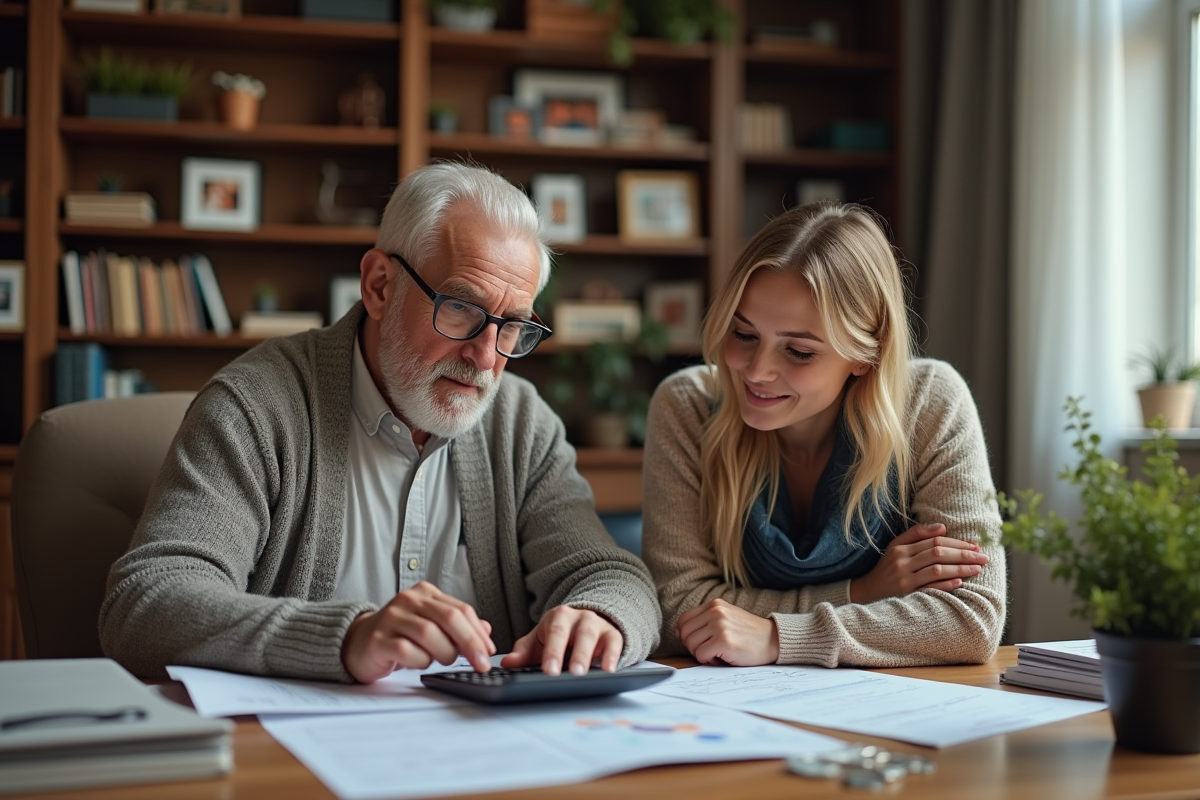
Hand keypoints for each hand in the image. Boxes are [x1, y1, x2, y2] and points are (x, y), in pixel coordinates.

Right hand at [341, 581, 495, 683]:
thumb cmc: (400, 636)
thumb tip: (486, 631)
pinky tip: (419, 663)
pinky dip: (420, 661)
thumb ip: (457, 627)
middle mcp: (409, 600)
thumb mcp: (431, 626)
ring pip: (430, 634)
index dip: (478, 633)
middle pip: (449, 618)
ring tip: (442, 660)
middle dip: (470, 643)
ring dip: (444, 653)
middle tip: (480, 663)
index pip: (461, 609)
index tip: (488, 652)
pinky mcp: (379, 640)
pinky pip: (407, 651)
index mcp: (425, 593)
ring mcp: (392, 618)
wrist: (358, 643)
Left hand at [500, 606, 622, 675]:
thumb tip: (507, 663)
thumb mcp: (539, 641)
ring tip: (584, 674)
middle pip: (578, 634)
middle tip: (570, 674)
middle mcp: (580, 617)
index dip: (553, 651)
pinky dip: (612, 656)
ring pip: (595, 637)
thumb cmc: (558, 636)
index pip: (555, 632)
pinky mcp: (613, 635)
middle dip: (574, 655)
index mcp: (559, 617)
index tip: (549, 670)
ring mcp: (597, 624)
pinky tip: (609, 670)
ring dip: (589, 656)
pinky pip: (615, 643)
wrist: (583, 623)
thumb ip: (523, 653)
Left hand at [677, 599, 778, 665]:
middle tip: (711, 650)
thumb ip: (705, 621)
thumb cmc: (748, 634)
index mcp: (714, 604)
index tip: (700, 642)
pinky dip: (709, 661)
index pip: (683, 621)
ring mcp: (719, 625)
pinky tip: (723, 657)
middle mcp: (715, 611)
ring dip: (702, 654)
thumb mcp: (726, 618)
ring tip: (719, 653)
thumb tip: (680, 634)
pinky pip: (701, 655)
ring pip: (691, 645)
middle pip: (684, 634)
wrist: (773, 640)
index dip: (687, 635)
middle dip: (694, 646)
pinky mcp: (724, 641)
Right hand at [850, 523, 988, 603]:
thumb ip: (917, 534)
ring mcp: (904, 580)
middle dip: (963, 554)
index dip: (957, 543)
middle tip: (983, 557)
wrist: (867, 592)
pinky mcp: (906, 595)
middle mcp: (902, 562)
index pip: (934, 541)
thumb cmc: (887, 567)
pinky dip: (946, 584)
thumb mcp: (896, 546)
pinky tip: (960, 582)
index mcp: (901, 548)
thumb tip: (942, 528)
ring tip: (977, 569)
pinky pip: (930, 588)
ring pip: (937, 570)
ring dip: (960, 568)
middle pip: (938, 553)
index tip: (975, 546)